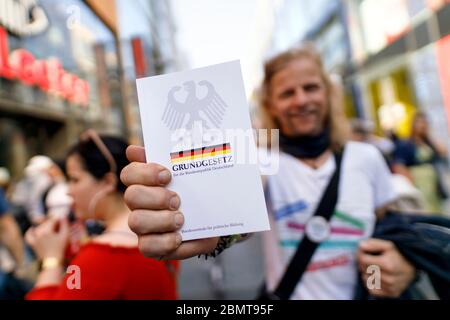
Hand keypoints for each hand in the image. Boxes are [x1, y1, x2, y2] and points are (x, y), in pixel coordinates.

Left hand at [25, 217, 69, 260]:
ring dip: (44, 226)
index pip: (53, 220)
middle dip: (53, 223)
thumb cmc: (60, 248)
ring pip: (39, 228)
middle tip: (60, 225)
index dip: (59, 219)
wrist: (52, 261)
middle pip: (46, 224)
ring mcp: (34, 239)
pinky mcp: (32, 244)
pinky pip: (28, 236)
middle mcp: (39, 233)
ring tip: (51, 228)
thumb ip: (65, 225)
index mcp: (47, 230)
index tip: (63, 220)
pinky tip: (32, 229)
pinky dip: (29, 232)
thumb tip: (63, 217)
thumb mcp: (65, 236)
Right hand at [121, 145, 218, 259]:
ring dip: (160, 219)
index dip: (145, 173)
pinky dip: (165, 241)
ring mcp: (144, 227)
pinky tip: (179, 236)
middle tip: (177, 200)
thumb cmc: (197, 192)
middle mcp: (139, 205)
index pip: (129, 174)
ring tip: (181, 219)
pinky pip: (147, 247)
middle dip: (155, 197)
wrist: (216, 218)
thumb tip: (134, 150)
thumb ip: (168, 158)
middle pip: (131, 196)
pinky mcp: (152, 247)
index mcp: (145, 183)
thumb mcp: (189, 173)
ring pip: (136, 222)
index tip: (167, 175)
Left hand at [357, 238, 415, 297]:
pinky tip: (375, 276)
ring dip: (366, 272)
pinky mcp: (391, 294)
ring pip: (366, 279)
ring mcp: (391, 288)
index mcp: (388, 265)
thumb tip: (360, 246)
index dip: (360, 253)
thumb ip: (373, 243)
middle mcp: (390, 278)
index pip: (362, 259)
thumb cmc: (398, 255)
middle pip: (363, 269)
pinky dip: (370, 283)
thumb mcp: (388, 245)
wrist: (412, 268)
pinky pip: (371, 290)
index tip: (364, 251)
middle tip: (369, 258)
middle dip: (363, 262)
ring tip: (374, 267)